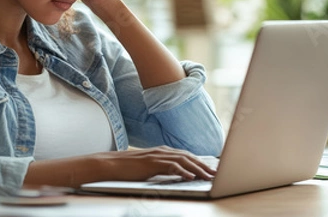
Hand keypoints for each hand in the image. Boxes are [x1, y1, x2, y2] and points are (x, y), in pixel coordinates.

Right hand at [94, 146, 216, 181]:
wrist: (110, 164)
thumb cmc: (128, 167)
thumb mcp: (150, 166)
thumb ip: (163, 167)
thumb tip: (178, 174)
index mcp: (163, 151)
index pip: (187, 155)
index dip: (200, 162)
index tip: (211, 169)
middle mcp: (163, 150)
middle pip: (189, 157)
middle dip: (204, 165)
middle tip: (216, 174)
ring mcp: (158, 155)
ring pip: (183, 161)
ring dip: (198, 169)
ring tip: (208, 177)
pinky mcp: (152, 163)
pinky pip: (171, 166)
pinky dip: (182, 171)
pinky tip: (190, 177)